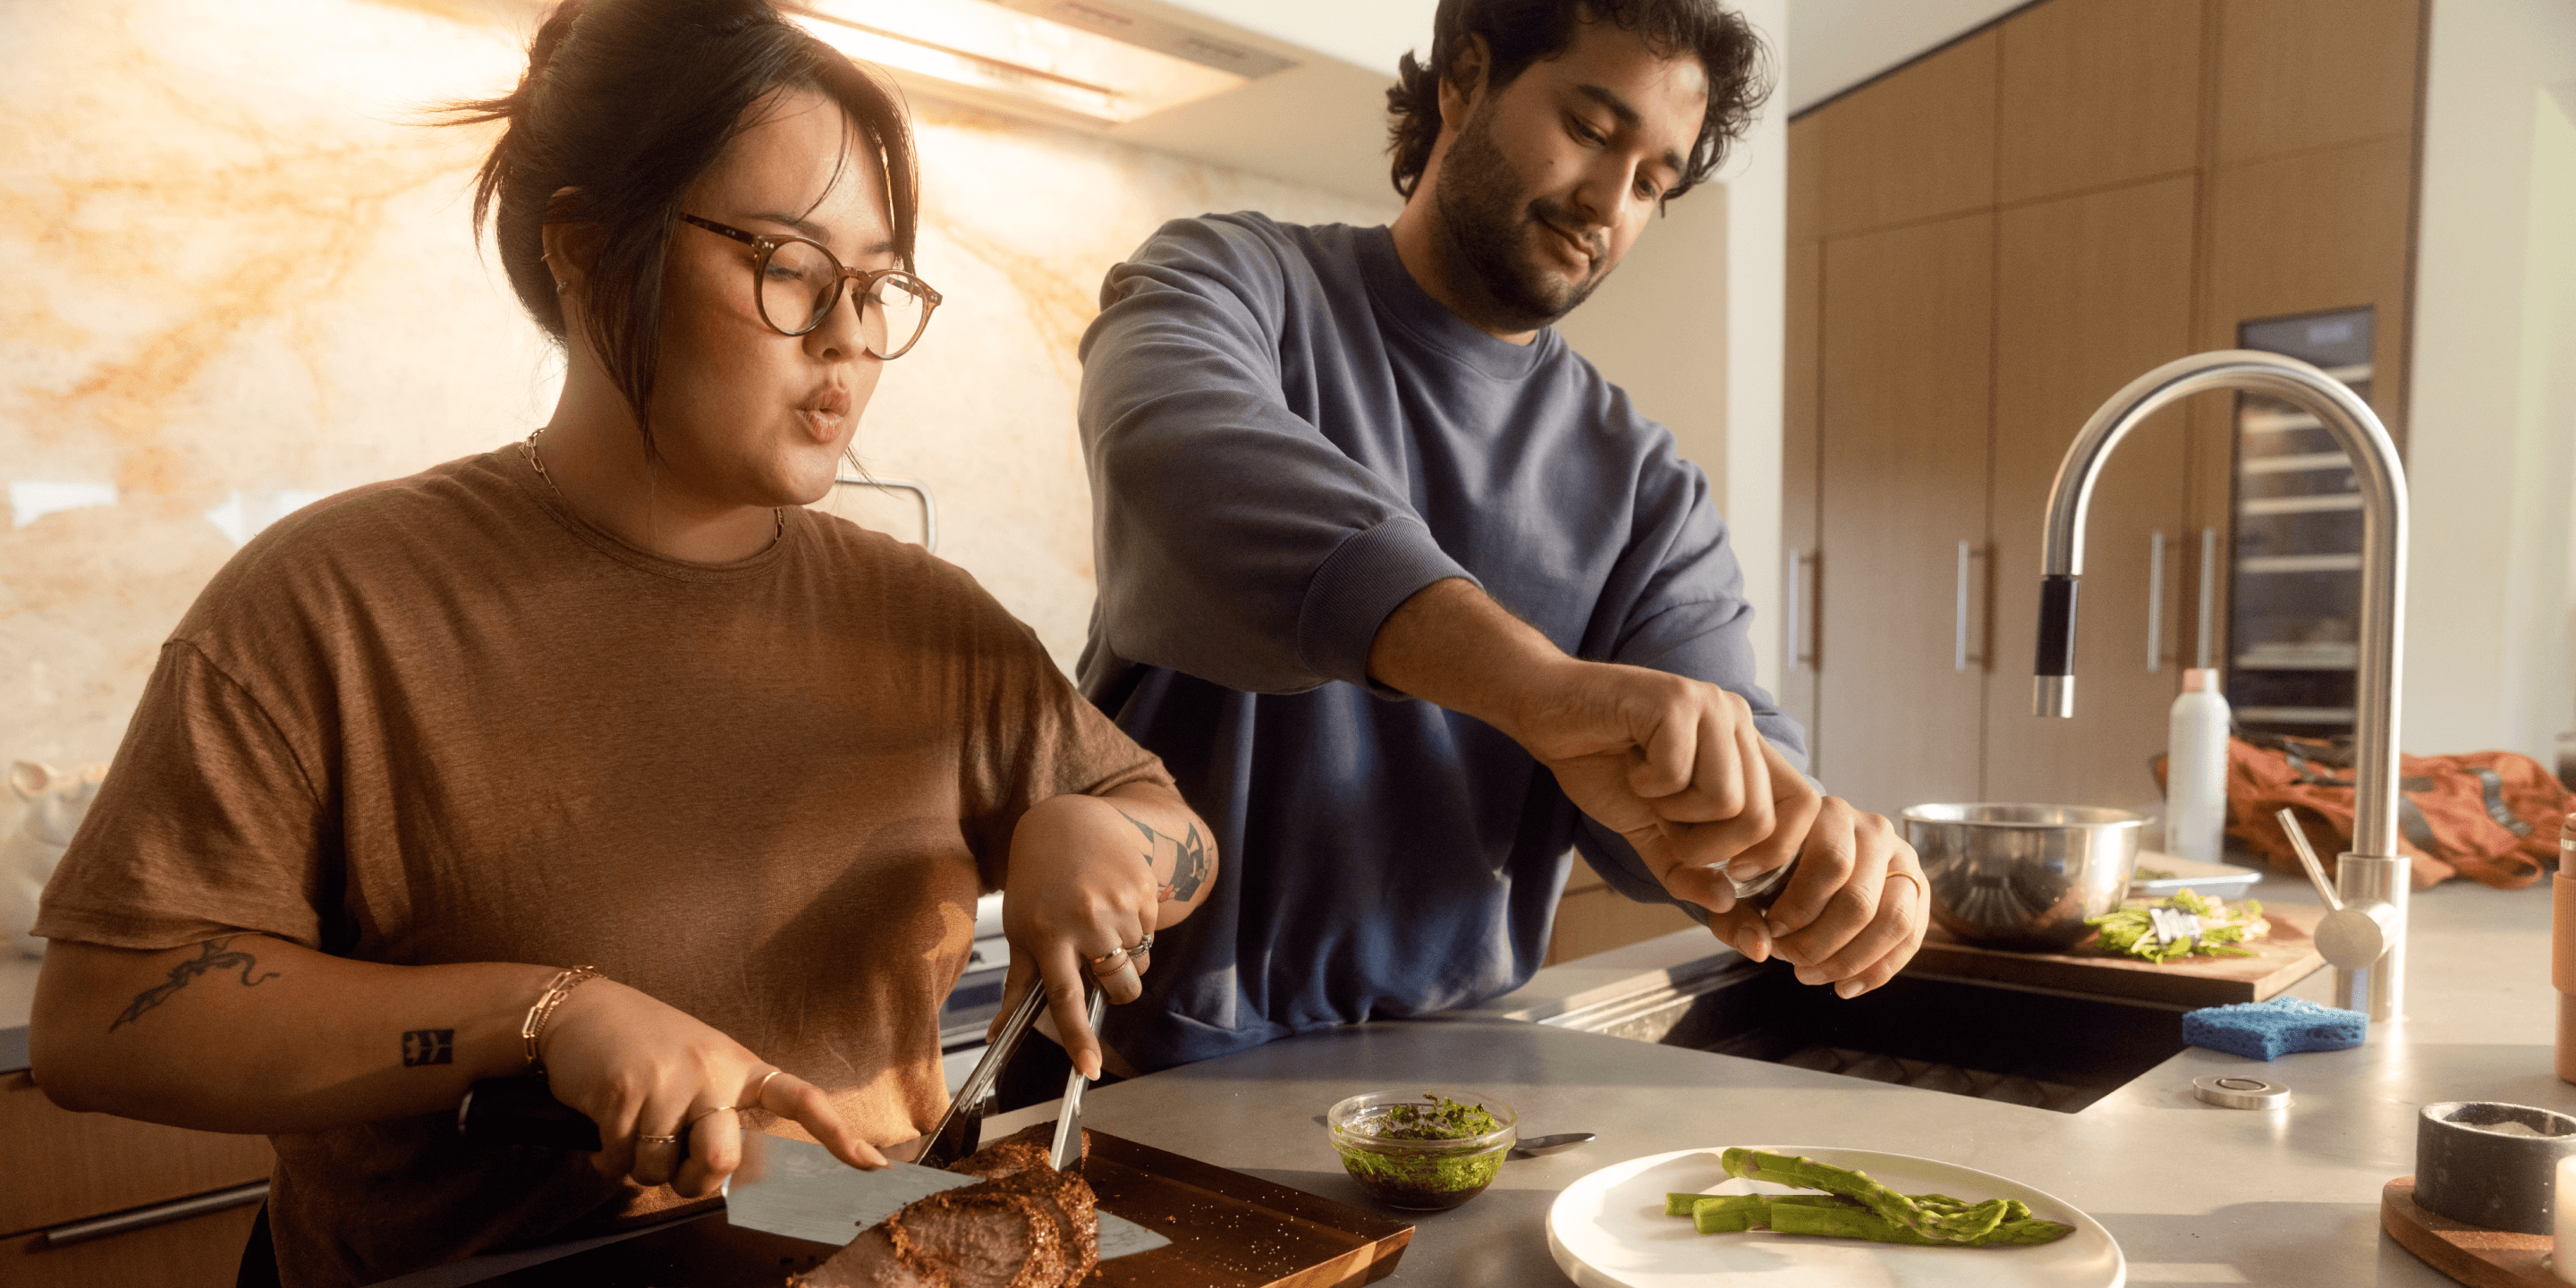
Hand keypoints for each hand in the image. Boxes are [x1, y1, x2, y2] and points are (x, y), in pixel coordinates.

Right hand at [536, 978, 884, 1196]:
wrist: (580, 1010)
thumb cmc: (644, 1045)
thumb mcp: (699, 1062)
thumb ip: (720, 1111)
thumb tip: (728, 1177)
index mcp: (740, 1066)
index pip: (801, 1099)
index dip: (837, 1136)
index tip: (873, 1164)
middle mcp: (713, 1072)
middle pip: (720, 1163)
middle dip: (690, 1181)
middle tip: (672, 1163)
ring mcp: (669, 1081)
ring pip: (660, 1170)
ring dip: (639, 1166)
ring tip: (631, 1126)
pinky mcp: (624, 1094)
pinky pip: (620, 1161)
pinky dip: (605, 1158)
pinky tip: (602, 1127)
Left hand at [995, 793, 1165, 1079]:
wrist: (1068, 825)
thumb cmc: (1037, 884)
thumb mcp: (1020, 930)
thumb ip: (1017, 985)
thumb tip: (996, 1035)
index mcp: (1049, 935)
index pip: (1066, 998)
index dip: (1079, 1038)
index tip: (1090, 1069)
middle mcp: (1086, 922)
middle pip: (1120, 987)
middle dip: (1117, 991)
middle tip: (1100, 966)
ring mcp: (1120, 905)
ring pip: (1141, 965)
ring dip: (1128, 959)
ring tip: (1103, 927)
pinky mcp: (1145, 890)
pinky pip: (1152, 934)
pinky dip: (1138, 931)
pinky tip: (1115, 906)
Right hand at [1511, 659, 1796, 912]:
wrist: (1548, 715)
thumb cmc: (1604, 767)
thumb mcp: (1655, 837)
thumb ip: (1693, 877)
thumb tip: (1733, 915)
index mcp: (1746, 750)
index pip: (1804, 806)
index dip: (1777, 853)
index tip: (1730, 872)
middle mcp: (1738, 722)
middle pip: (1760, 818)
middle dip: (1707, 847)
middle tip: (1666, 826)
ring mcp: (1710, 706)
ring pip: (1726, 801)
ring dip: (1673, 813)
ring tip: (1646, 788)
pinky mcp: (1675, 698)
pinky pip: (1678, 774)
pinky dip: (1646, 784)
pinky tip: (1630, 762)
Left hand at [1730, 799, 1928, 996]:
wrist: (1805, 849)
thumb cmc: (1769, 866)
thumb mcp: (1744, 880)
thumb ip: (1739, 912)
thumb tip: (1760, 947)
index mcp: (1830, 813)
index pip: (1831, 863)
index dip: (1799, 906)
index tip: (1769, 929)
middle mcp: (1872, 829)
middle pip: (1859, 900)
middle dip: (1818, 942)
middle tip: (1785, 957)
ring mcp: (1901, 858)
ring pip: (1891, 920)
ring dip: (1848, 960)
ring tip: (1808, 974)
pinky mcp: (1917, 887)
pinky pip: (1910, 937)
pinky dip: (1877, 971)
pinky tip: (1844, 987)